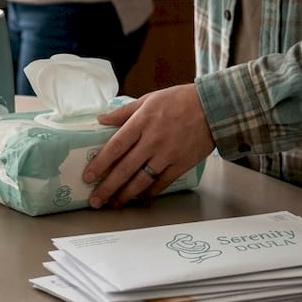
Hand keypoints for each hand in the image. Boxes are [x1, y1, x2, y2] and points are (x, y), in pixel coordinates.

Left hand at [84, 84, 213, 208]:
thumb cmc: (179, 100)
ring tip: (114, 203)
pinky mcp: (181, 164)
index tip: (88, 176)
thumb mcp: (149, 99)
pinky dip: (149, 192)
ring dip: (126, 194)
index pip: (115, 146)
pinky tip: (139, 197)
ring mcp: (167, 155)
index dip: (100, 163)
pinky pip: (162, 183)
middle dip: (107, 187)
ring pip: (142, 180)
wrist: (213, 107)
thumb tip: (101, 119)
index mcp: (142, 122)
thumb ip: (123, 112)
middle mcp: (152, 141)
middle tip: (95, 200)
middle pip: (125, 168)